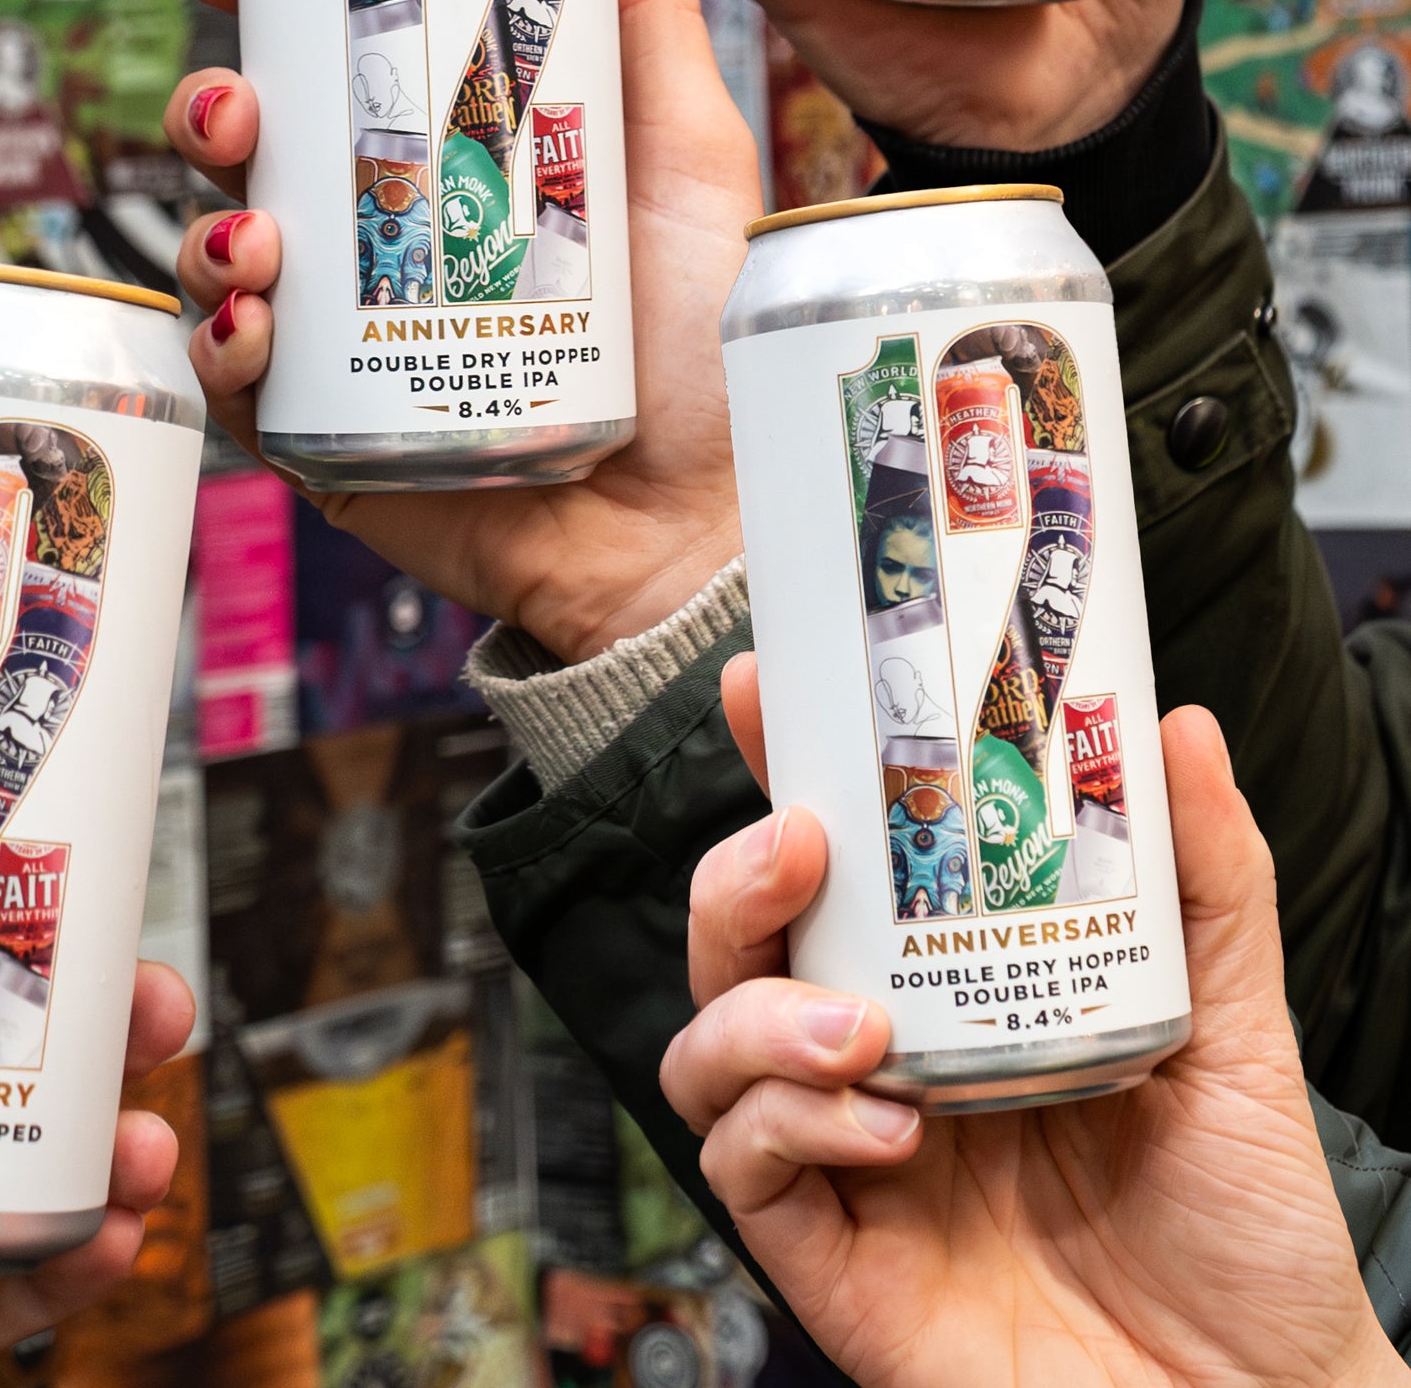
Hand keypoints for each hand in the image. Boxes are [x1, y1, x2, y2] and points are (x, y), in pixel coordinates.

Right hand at [157, 0, 761, 662]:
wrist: (707, 525)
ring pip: (221, 247)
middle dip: (212, 99)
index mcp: (450, 148)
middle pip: (254, 141)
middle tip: (232, 98)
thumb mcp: (692, 150)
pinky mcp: (326, 431)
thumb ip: (644, 13)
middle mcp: (383, 228)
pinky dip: (219, 340)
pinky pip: (232, 377)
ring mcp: (347, 331)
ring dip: (207, 221)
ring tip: (260, 232)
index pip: (330, 50)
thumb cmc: (710, 338)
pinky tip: (251, 322)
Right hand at [662, 673, 1397, 1387]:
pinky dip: (789, 1126)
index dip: (781, 777)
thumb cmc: (1248, 1230)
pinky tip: (886, 1128)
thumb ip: (1206, 880)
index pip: (833, 874)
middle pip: (733, 948)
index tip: (765, 688)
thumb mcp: (1237, 1032)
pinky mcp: (835, 1264)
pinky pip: (742, 1170)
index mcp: (948, 996)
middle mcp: (877, 1066)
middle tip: (804, 847)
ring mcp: (847, 1164)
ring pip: (705, 1053)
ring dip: (754, 1015)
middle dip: (733, 878)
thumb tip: (1176, 724)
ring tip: (859, 1027)